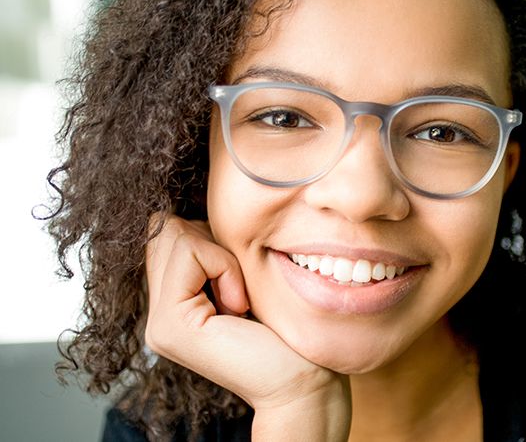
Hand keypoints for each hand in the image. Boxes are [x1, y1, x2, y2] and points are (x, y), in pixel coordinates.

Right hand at [144, 213, 349, 439]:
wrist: (304, 381)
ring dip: (220, 257)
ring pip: (174, 234)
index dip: (210, 239)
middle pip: (165, 228)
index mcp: (173, 303)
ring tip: (241, 301)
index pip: (167, 231)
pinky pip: (189, 253)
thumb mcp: (245, 276)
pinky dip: (222, 267)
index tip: (240, 280)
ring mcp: (158, 323)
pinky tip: (240, 307)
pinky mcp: (170, 325)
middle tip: (241, 290)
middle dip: (212, 243)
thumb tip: (186, 209)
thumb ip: (212, 251)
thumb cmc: (287, 330)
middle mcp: (157, 315)